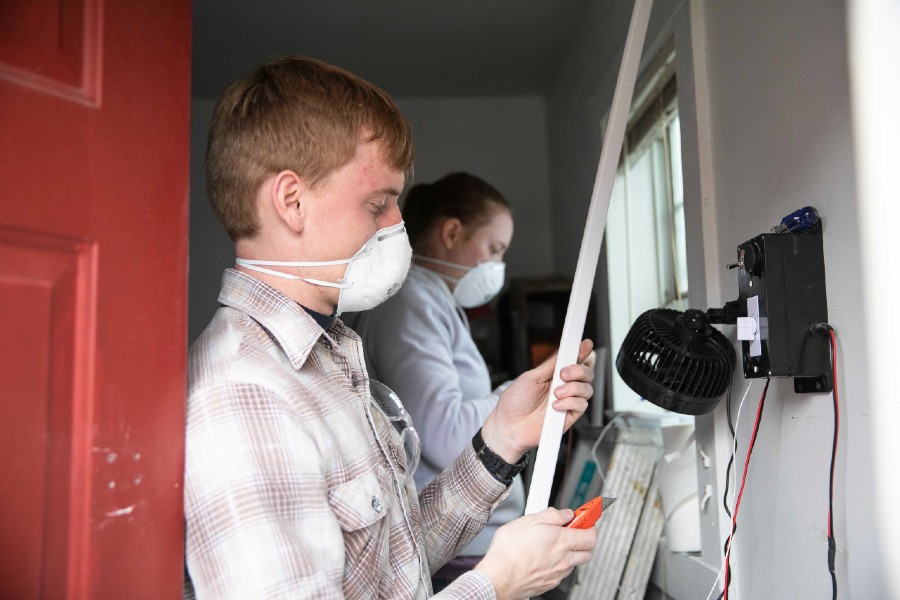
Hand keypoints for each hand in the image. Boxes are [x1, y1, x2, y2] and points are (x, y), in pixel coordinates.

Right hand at [473, 507, 597, 599]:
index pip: (591, 535)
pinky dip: (557, 565)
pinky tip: (542, 558)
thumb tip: (566, 514)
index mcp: (562, 541)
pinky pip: (561, 573)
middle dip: (583, 540)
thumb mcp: (529, 520)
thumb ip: (552, 515)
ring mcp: (557, 574)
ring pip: (574, 563)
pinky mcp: (548, 584)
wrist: (498, 577)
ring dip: (570, 553)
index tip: (584, 519)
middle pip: (588, 552)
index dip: (589, 525)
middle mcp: (564, 560)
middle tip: (570, 531)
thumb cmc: (509, 550)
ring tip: (552, 545)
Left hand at [482, 339, 594, 461]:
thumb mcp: (530, 378)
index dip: (581, 352)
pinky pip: (582, 405)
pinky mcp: (569, 416)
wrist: (509, 427)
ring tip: (555, 393)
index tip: (586, 344)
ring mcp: (567, 401)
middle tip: (563, 374)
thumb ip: (549, 366)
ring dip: (573, 388)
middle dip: (579, 370)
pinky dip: (570, 403)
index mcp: (553, 375)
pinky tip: (556, 406)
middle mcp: (563, 387)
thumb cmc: (514, 403)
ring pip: (587, 389)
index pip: (572, 361)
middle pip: (586, 373)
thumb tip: (563, 351)